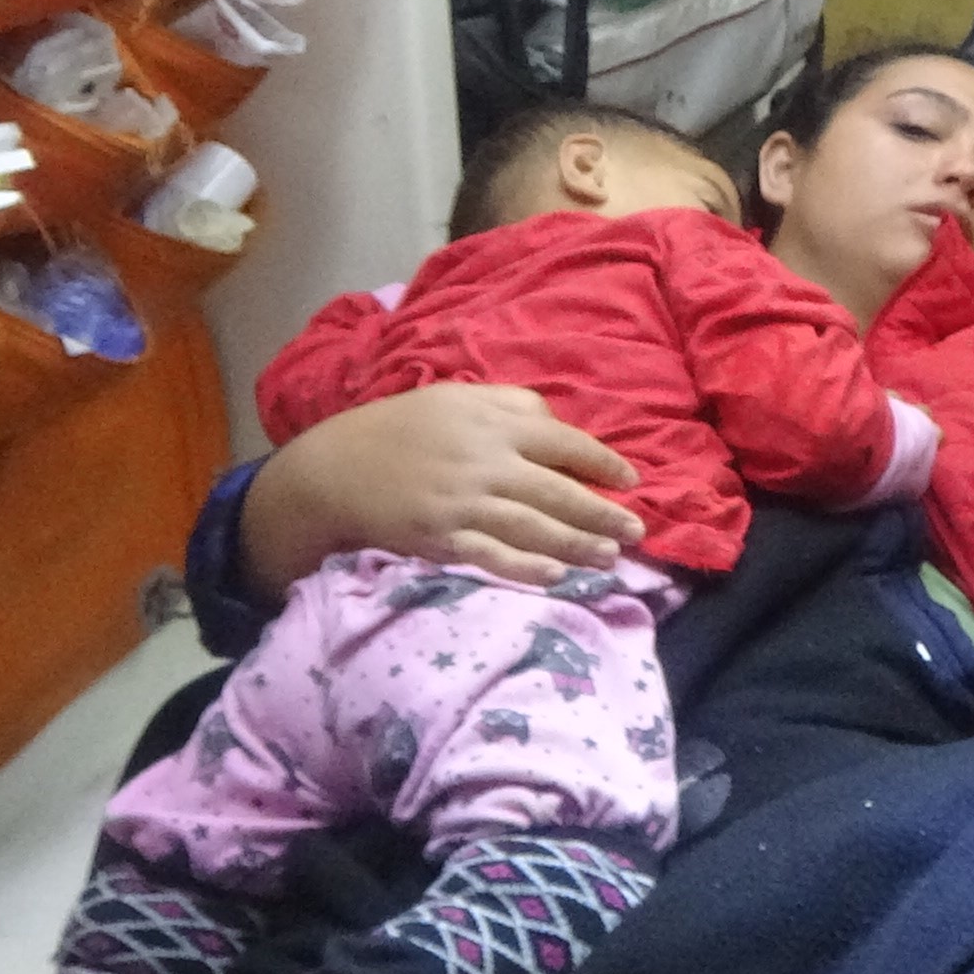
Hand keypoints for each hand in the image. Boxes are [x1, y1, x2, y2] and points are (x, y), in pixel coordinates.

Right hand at [240, 385, 641, 596]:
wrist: (334, 469)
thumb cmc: (399, 429)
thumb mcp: (455, 397)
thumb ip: (509, 404)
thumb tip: (555, 421)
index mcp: (493, 423)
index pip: (565, 443)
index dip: (604, 464)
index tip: (632, 481)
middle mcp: (487, 463)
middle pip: (560, 492)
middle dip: (604, 514)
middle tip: (639, 531)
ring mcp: (464, 503)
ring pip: (536, 528)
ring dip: (579, 545)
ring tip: (611, 558)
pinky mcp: (441, 538)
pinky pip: (494, 556)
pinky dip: (527, 568)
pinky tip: (556, 576)